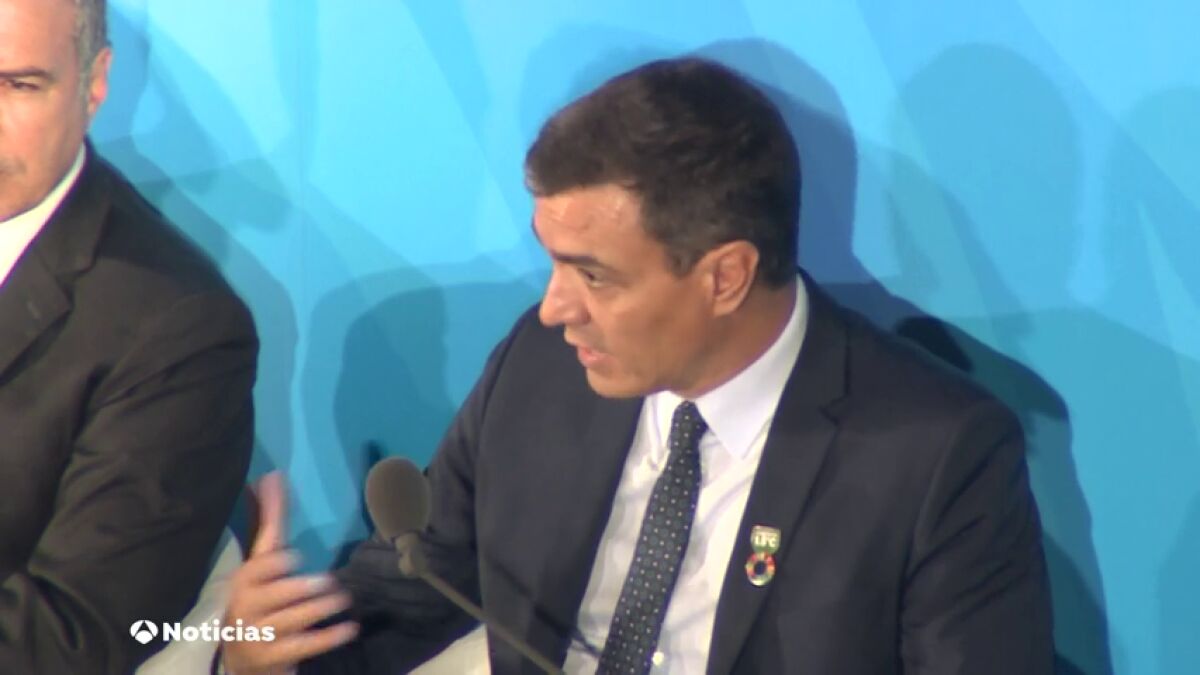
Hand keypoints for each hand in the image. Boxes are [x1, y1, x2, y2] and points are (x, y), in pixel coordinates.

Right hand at [221, 473, 358, 673]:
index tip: (294, 557)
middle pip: (275, 597)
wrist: (244, 654)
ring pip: (290, 622)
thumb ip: (270, 520)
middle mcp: (247, 607)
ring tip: (342, 599)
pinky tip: (350, 628)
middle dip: (301, 589)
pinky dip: (328, 638)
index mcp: (244, 580)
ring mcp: (259, 635)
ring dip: (318, 610)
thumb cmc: (258, 595)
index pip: (255, 571)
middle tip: (328, 582)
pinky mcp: (275, 657)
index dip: (273, 565)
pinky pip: (304, 647)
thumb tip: (272, 475)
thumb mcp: (262, 559)